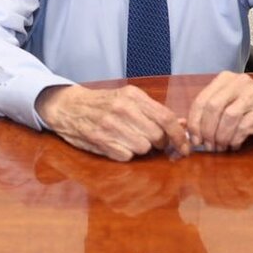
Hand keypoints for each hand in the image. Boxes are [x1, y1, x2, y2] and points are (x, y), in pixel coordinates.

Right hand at [36, 84, 189, 161]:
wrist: (67, 105)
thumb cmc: (102, 103)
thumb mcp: (128, 99)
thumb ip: (155, 112)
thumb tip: (183, 124)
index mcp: (132, 96)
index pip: (167, 118)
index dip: (180, 136)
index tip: (185, 147)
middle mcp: (122, 108)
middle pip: (157, 137)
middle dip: (157, 143)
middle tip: (148, 139)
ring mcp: (109, 125)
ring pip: (143, 148)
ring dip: (140, 149)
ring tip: (128, 139)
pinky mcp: (100, 140)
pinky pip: (126, 156)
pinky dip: (125, 154)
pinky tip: (116, 144)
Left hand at [185, 71, 252, 150]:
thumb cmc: (251, 105)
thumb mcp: (230, 100)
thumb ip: (211, 111)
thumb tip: (190, 130)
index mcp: (225, 79)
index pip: (201, 100)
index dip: (194, 121)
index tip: (194, 138)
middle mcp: (239, 83)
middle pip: (213, 108)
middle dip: (206, 130)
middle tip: (207, 145)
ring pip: (228, 117)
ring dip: (221, 136)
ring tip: (220, 147)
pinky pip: (244, 127)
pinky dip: (235, 139)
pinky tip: (234, 144)